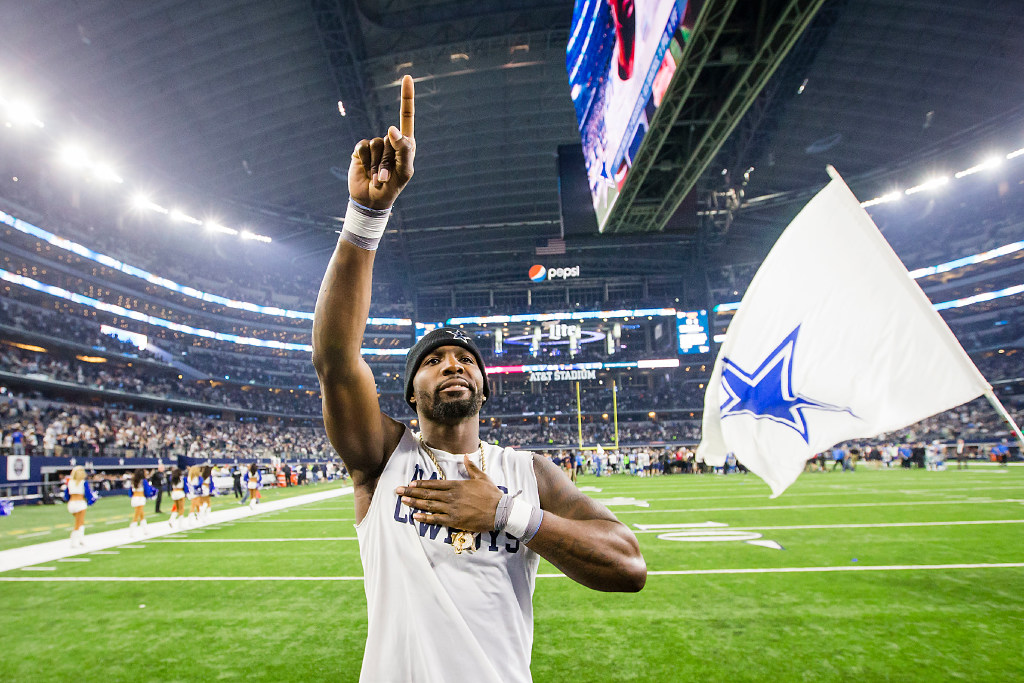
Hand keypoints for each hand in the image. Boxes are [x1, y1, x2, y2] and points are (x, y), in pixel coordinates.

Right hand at [349, 75, 415, 209]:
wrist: (371, 200)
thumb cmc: (393, 187)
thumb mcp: (405, 170)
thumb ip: (404, 148)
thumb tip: (391, 127)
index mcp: (405, 143)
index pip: (406, 116)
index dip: (406, 97)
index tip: (407, 77)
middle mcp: (389, 141)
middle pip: (389, 139)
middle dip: (388, 161)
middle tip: (387, 177)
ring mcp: (375, 145)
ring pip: (376, 144)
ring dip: (377, 164)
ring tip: (377, 176)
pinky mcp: (361, 150)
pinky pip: (363, 147)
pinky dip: (365, 161)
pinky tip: (366, 170)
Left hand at [395, 456, 501, 532]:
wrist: (500, 511)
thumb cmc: (491, 494)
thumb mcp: (482, 477)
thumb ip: (471, 467)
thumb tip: (466, 456)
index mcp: (456, 485)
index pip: (434, 484)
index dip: (421, 484)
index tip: (410, 483)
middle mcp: (451, 496)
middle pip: (427, 494)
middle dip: (411, 492)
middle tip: (397, 491)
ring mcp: (452, 509)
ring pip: (429, 506)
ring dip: (414, 503)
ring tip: (403, 501)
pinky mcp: (455, 521)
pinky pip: (436, 519)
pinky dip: (425, 518)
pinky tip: (416, 517)